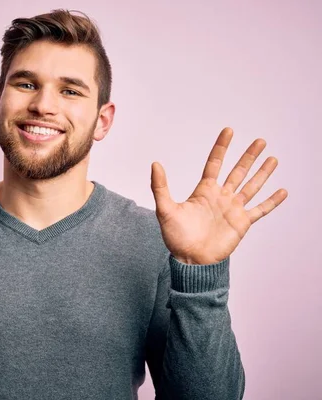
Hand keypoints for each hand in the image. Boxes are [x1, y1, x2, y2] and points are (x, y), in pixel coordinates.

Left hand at [150, 127, 287, 264]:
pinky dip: (271, 201)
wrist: (191, 260)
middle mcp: (220, 197)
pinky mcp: (242, 223)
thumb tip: (155, 164)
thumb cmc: (176, 237)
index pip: (215, 163)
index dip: (222, 147)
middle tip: (260, 141)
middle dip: (248, 156)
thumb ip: (160, 187)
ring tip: (272, 158)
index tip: (229, 130)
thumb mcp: (165, 209)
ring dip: (262, 173)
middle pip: (237, 171)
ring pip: (251, 186)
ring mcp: (232, 209)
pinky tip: (282, 191)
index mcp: (204, 191)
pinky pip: (260, 209)